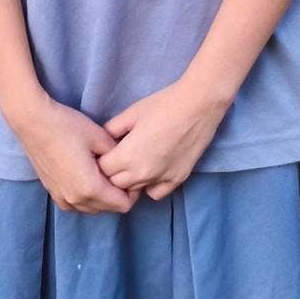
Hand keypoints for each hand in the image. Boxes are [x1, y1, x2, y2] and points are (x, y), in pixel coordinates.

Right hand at [11, 94, 139, 213]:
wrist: (33, 122)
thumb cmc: (67, 126)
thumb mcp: (100, 136)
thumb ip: (118, 156)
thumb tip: (127, 165)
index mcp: (91, 189)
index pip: (123, 205)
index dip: (132, 191)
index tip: (131, 172)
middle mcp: (76, 201)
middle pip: (108, 208)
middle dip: (117, 193)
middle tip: (118, 169)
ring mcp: (62, 199)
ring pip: (93, 207)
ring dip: (102, 195)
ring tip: (102, 169)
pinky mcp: (53, 193)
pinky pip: (78, 203)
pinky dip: (87, 195)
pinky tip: (87, 173)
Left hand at [94, 80, 227, 200]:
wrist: (197, 106)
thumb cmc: (163, 104)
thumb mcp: (131, 112)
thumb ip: (112, 129)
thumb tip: (103, 139)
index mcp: (127, 155)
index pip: (102, 169)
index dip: (101, 159)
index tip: (105, 150)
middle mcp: (142, 173)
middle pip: (116, 183)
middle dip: (112, 171)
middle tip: (117, 155)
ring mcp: (160, 179)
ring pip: (134, 190)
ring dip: (129, 180)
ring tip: (134, 162)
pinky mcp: (177, 180)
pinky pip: (155, 193)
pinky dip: (149, 186)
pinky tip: (151, 170)